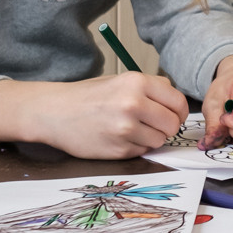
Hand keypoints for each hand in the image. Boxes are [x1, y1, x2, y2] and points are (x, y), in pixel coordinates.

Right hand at [10, 71, 190, 158]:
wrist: (54, 112)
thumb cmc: (87, 96)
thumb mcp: (120, 80)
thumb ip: (150, 88)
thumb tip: (175, 100)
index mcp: (136, 83)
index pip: (178, 102)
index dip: (178, 111)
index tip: (173, 115)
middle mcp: (133, 104)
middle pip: (173, 124)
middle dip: (167, 127)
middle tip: (153, 124)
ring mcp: (126, 129)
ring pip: (160, 141)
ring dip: (151, 138)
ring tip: (132, 129)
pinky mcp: (119, 149)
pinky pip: (142, 151)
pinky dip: (136, 147)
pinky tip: (119, 137)